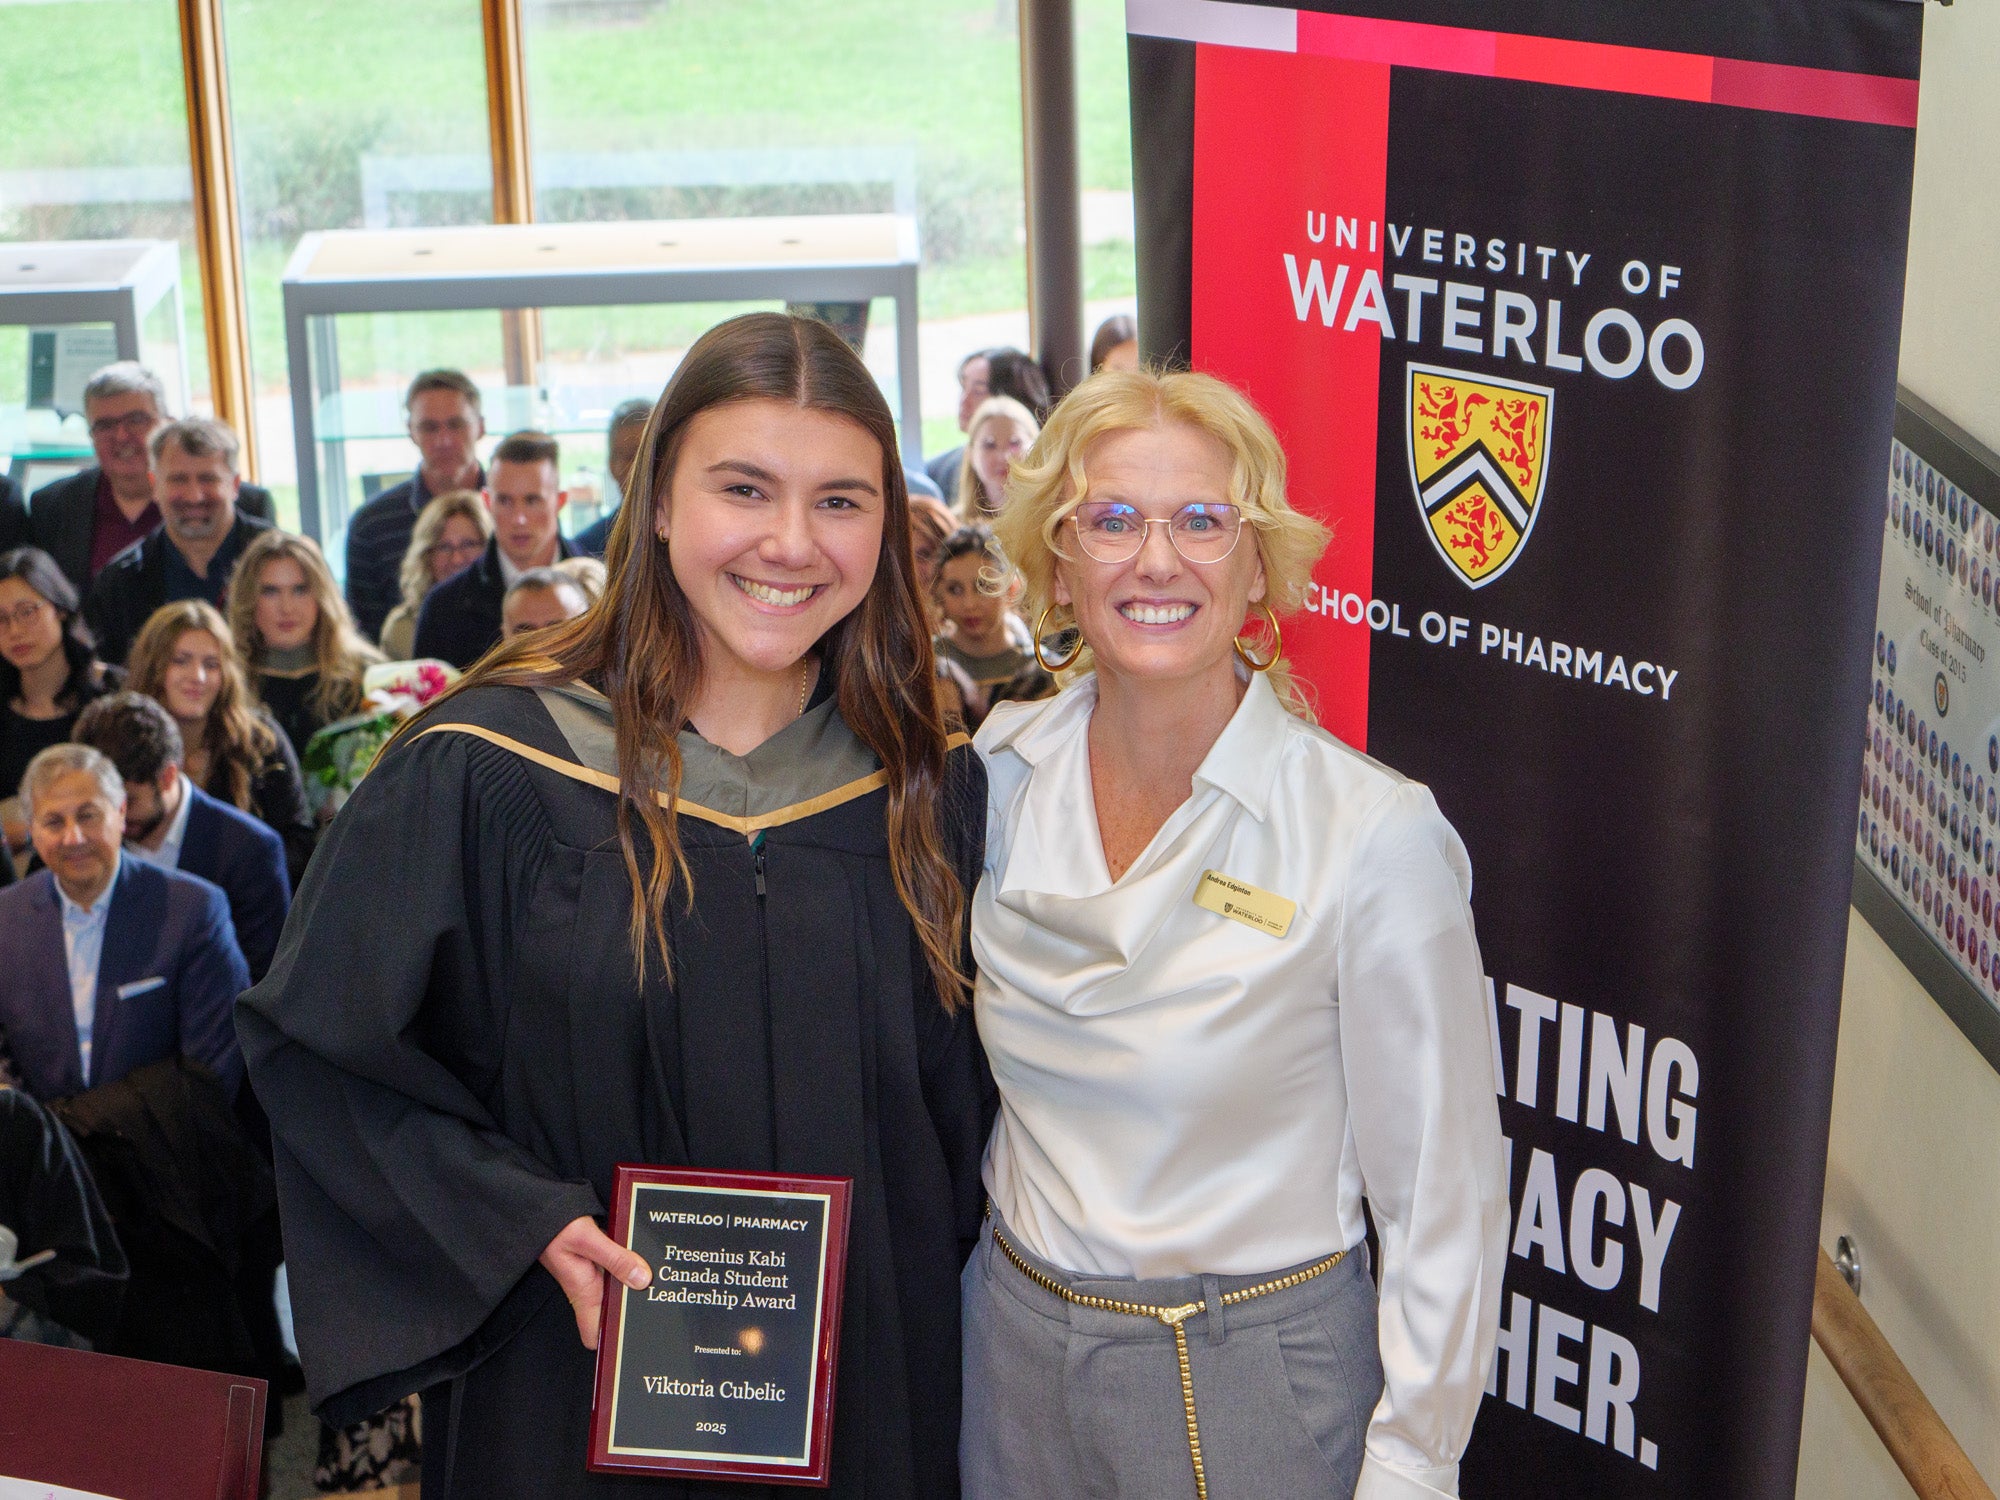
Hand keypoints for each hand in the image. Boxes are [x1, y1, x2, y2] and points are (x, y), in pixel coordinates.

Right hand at [539, 1216, 651, 1349]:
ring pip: (619, 1291)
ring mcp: (594, 1275)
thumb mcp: (586, 1239)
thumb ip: (615, 1258)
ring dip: (637, 1287)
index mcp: (583, 1292)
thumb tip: (642, 1279)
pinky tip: (651, 1260)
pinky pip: (619, 1270)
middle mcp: (589, 1288)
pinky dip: (634, 1267)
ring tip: (664, 1286)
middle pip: (613, 1314)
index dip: (611, 1341)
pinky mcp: (598, 1260)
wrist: (541, 1208)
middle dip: (633, 1313)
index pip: (593, 1335)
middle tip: (660, 1308)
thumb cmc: (554, 1226)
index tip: (634, 1340)